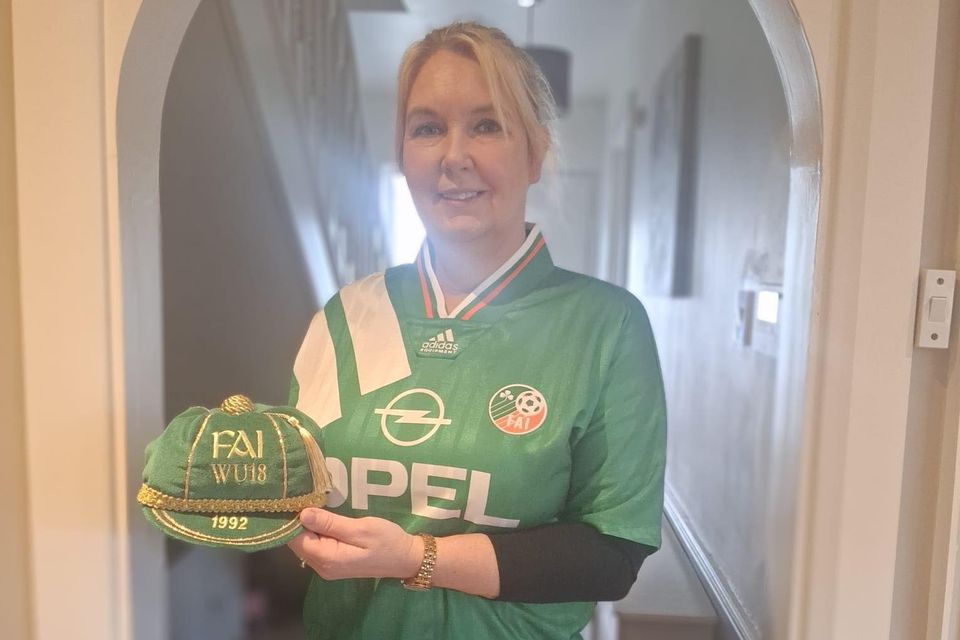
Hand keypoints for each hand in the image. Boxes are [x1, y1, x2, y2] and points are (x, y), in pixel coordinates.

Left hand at [287, 508, 422, 580]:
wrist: (406, 558)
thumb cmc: (387, 541)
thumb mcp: (360, 528)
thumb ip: (331, 523)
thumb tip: (303, 514)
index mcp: (328, 559)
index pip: (296, 539)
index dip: (293, 519)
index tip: (296, 497)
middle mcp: (322, 567)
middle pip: (298, 542)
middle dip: (299, 520)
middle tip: (306, 495)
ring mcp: (326, 567)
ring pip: (305, 544)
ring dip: (307, 525)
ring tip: (314, 502)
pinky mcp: (332, 563)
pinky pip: (315, 546)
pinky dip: (315, 532)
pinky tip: (323, 517)